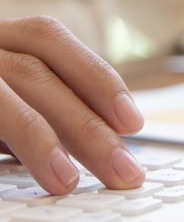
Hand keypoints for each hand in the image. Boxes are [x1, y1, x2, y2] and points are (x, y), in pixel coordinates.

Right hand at [0, 16, 144, 193]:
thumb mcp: (12, 93)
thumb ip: (44, 106)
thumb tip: (104, 140)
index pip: (50, 40)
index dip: (95, 76)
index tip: (132, 120)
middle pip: (32, 73)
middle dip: (84, 124)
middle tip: (123, 169)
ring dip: (36, 139)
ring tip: (66, 181)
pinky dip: (0, 148)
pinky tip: (16, 176)